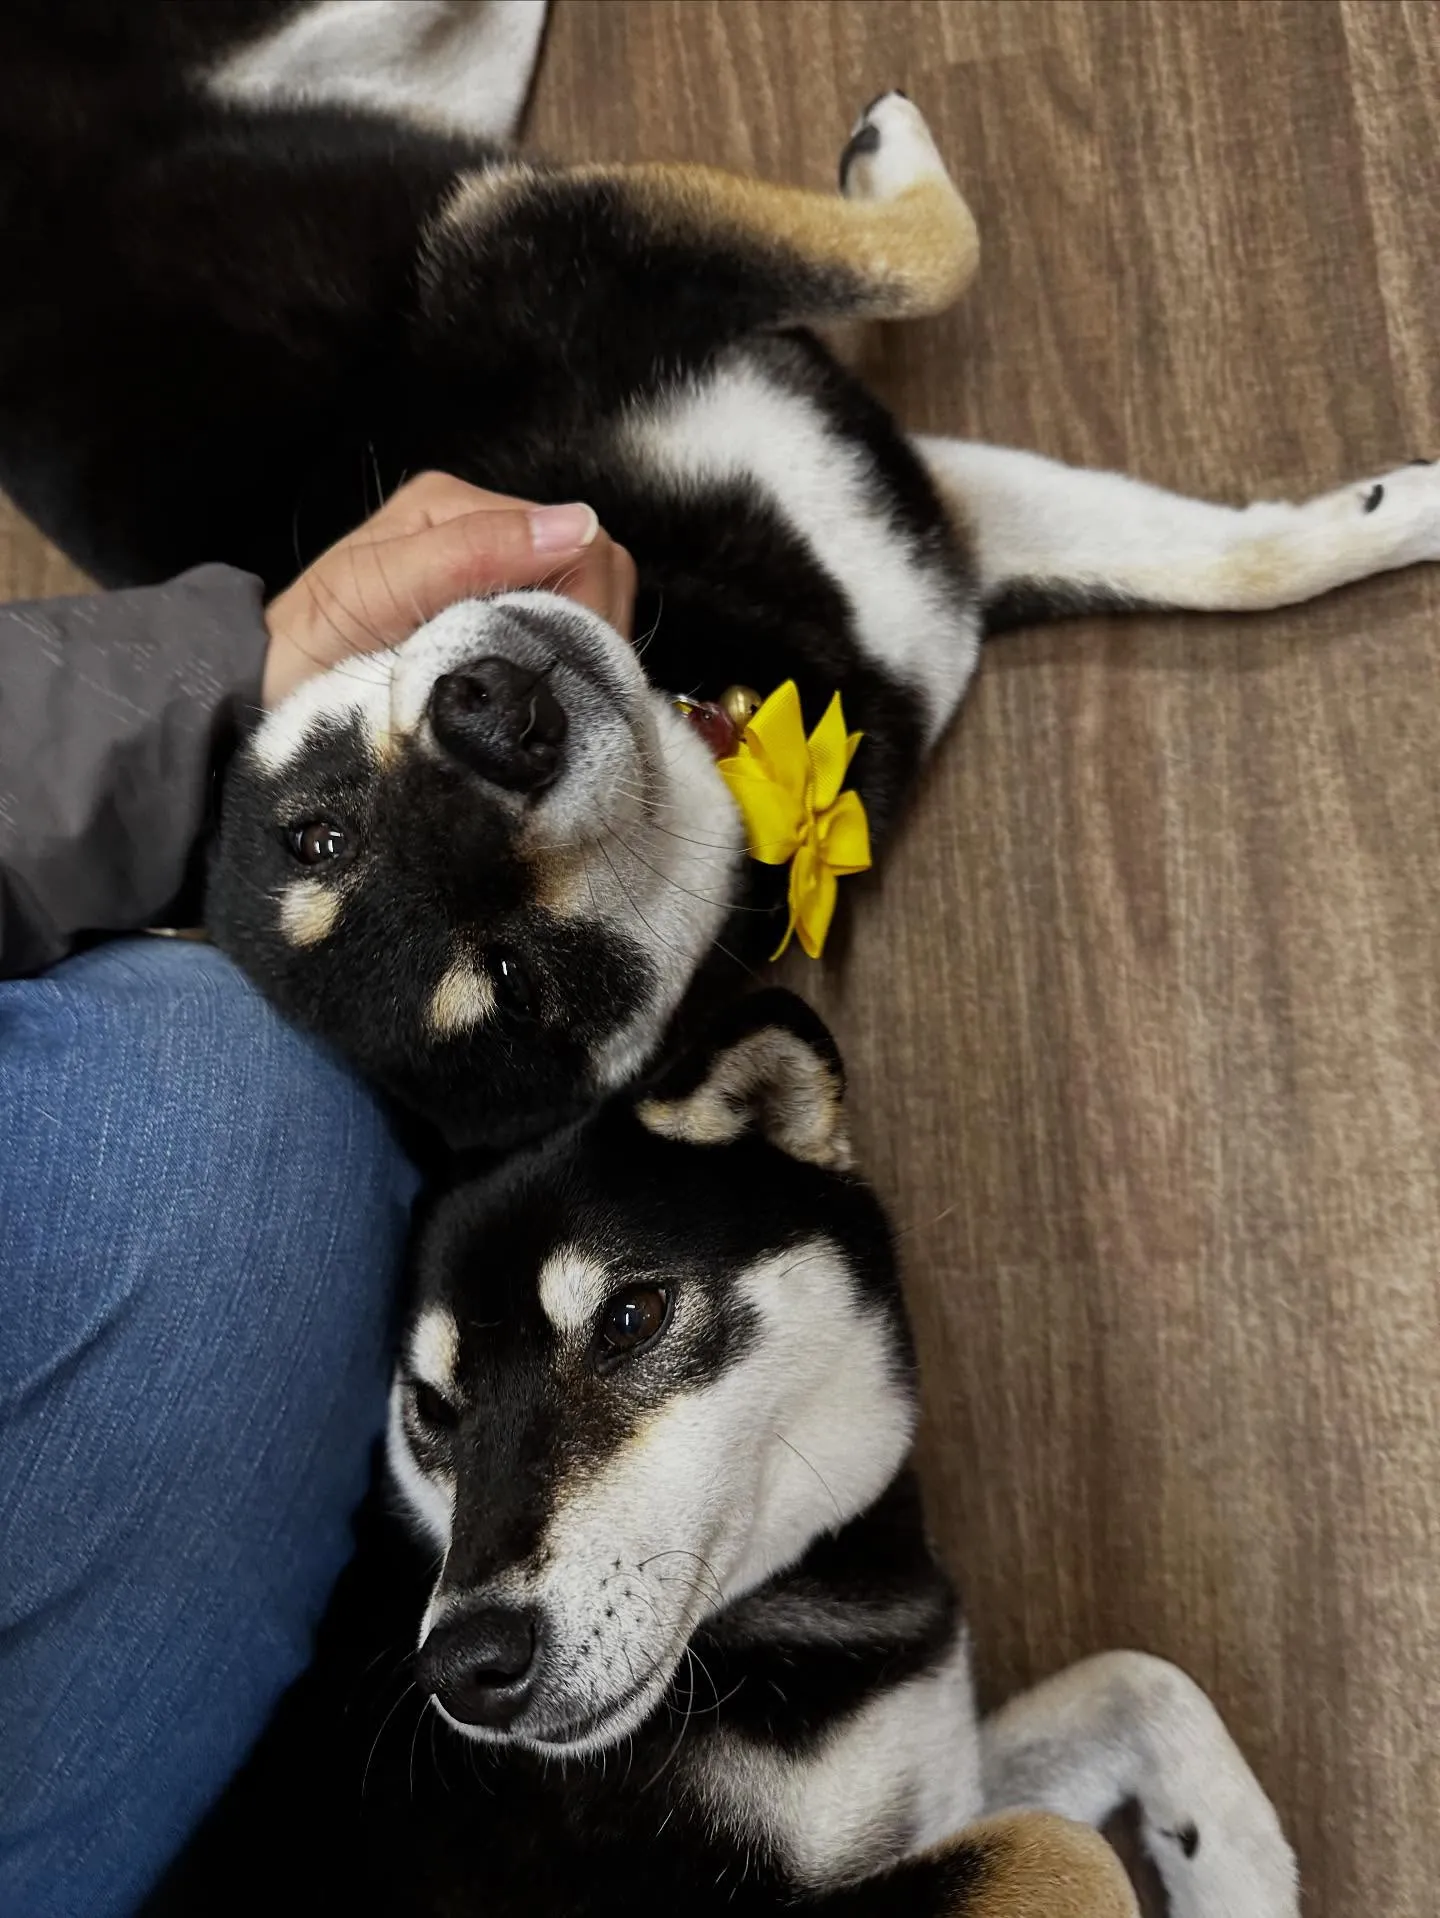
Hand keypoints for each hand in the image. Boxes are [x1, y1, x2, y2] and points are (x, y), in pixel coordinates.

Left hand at [262, 473, 636, 706]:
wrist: (263, 702)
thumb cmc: (306, 645)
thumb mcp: (379, 588)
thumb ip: (473, 552)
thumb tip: (578, 525)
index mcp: (463, 511)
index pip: (585, 544)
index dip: (587, 609)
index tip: (559, 667)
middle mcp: (491, 541)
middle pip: (598, 579)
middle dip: (585, 636)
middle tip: (545, 692)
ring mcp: (500, 593)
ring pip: (592, 623)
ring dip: (573, 664)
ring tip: (530, 701)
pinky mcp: (503, 644)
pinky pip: (567, 657)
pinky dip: (559, 683)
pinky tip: (529, 705)